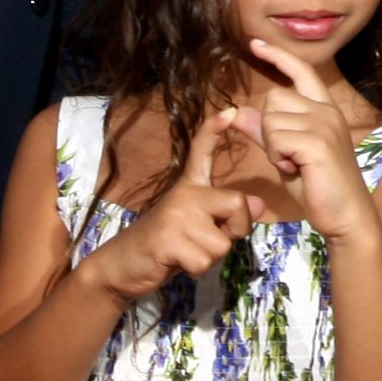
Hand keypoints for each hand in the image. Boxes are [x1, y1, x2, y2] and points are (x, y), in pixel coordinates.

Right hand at [81, 109, 261, 302]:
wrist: (123, 265)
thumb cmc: (165, 247)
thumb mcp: (201, 228)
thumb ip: (227, 216)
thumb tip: (259, 204)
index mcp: (190, 187)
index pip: (202, 152)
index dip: (215, 130)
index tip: (229, 111)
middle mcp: (184, 193)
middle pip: (237, 205)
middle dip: (234, 231)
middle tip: (206, 240)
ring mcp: (175, 213)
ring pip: (222, 242)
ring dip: (210, 257)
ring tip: (186, 252)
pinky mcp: (167, 238)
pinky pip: (204, 260)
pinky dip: (196, 269)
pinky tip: (176, 262)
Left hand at [239, 39, 374, 240]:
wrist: (347, 216)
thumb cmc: (319, 186)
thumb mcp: (287, 155)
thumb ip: (265, 132)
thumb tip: (238, 112)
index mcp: (324, 109)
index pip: (301, 71)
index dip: (277, 56)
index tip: (255, 44)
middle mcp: (326, 111)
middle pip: (273, 99)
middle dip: (268, 129)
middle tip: (287, 156)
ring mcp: (324, 124)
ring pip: (270, 120)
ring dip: (272, 148)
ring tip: (294, 165)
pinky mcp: (317, 143)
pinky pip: (276, 139)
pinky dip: (277, 158)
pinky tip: (295, 170)